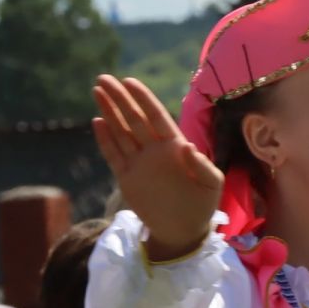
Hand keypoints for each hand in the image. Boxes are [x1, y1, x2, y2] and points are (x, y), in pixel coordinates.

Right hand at [92, 74, 223, 260]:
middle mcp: (155, 150)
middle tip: (103, 78)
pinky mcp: (126, 177)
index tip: (129, 82)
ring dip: (109, 112)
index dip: (144, 99)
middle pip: (134, 119)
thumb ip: (201, 165)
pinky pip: (113, 154)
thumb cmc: (203, 203)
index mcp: (175, 146)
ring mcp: (139, 161)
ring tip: (97, 90)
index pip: (157, 117)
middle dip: (120, 98)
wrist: (184, 230)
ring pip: (121, 131)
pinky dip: (105, 139)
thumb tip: (186, 146)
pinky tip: (97, 122)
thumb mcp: (211, 184)